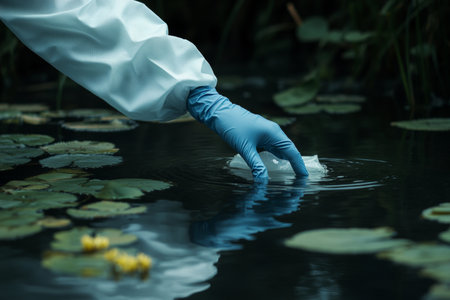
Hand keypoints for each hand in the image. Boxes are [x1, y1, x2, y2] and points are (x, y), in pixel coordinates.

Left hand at [187, 86, 307, 179]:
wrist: (219, 112)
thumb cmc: (233, 127)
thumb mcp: (244, 149)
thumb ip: (256, 165)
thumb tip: (263, 180)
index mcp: (274, 133)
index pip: (292, 151)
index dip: (299, 165)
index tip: (305, 176)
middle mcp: (273, 131)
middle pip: (288, 150)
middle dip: (294, 164)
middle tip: (299, 179)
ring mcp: (267, 132)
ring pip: (280, 148)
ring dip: (285, 160)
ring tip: (290, 173)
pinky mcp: (260, 133)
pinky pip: (272, 146)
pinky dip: (276, 155)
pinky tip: (275, 164)